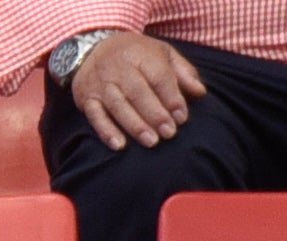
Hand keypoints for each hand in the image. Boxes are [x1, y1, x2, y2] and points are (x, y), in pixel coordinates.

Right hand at [72, 30, 206, 148]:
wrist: (92, 49)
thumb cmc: (135, 55)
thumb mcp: (161, 53)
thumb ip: (182, 72)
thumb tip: (200, 92)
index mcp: (140, 54)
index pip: (158, 76)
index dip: (171, 97)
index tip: (182, 117)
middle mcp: (118, 68)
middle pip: (138, 92)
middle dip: (154, 114)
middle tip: (169, 133)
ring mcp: (101, 85)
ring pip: (118, 106)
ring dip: (135, 125)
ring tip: (151, 141)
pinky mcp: (86, 99)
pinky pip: (96, 117)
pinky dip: (106, 131)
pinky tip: (119, 145)